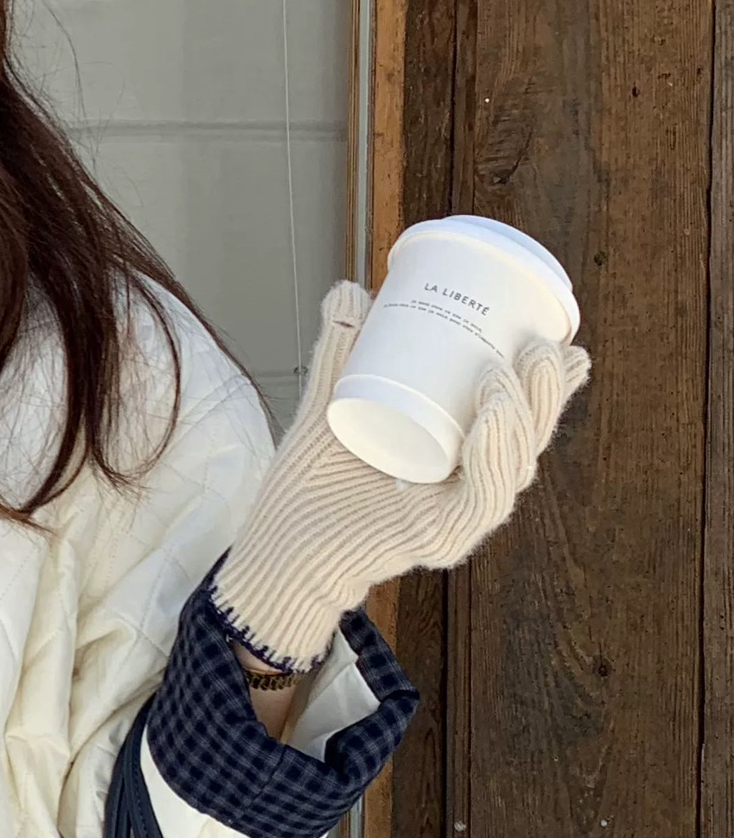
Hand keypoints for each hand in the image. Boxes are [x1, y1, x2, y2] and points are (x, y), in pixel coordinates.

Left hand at [213, 280, 591, 670]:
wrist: (275, 548)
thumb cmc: (308, 488)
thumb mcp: (328, 406)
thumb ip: (341, 351)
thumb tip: (351, 289)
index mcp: (461, 463)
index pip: (521, 420)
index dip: (549, 384)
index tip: (562, 338)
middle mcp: (469, 491)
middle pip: (528, 438)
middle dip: (546, 389)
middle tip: (541, 342)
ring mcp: (458, 518)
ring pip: (513, 464)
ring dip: (520, 411)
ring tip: (502, 367)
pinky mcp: (439, 537)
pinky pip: (481, 497)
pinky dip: (492, 452)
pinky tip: (493, 412)